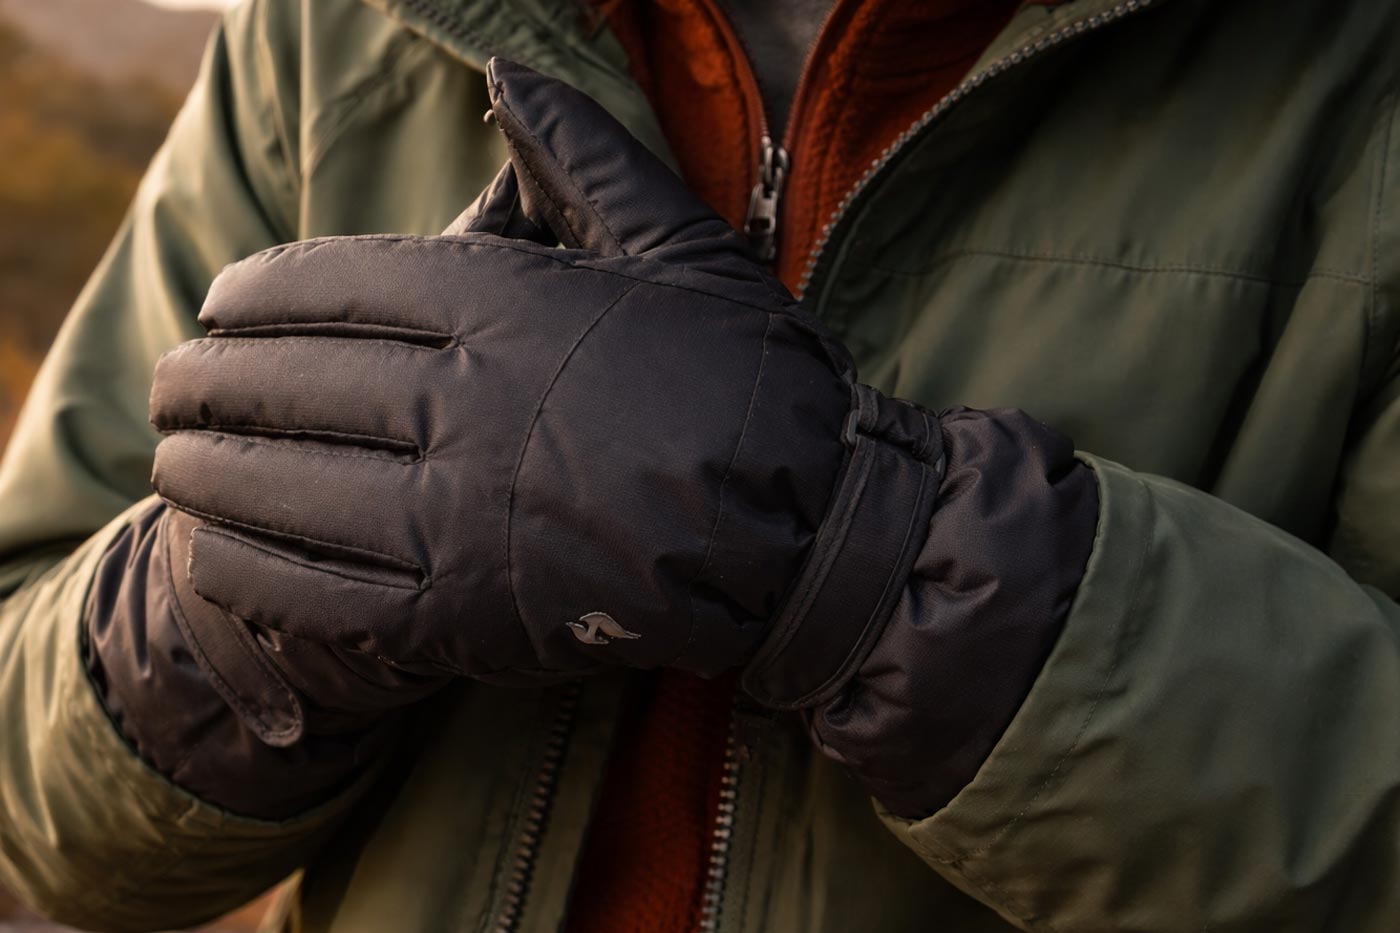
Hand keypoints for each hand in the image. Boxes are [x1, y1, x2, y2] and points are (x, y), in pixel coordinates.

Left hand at [151, 60, 942, 704]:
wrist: (814, 532)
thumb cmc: (755, 384)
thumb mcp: (683, 247)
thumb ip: (584, 157)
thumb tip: (506, 70)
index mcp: (510, 307)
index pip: (342, 286)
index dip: (262, 295)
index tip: (222, 303)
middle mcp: (467, 405)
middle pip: (297, 385)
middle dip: (216, 383)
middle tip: (170, 385)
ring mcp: (462, 515)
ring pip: (294, 490)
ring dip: (215, 475)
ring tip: (170, 463)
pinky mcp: (470, 614)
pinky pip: (329, 594)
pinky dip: (257, 573)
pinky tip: (211, 555)